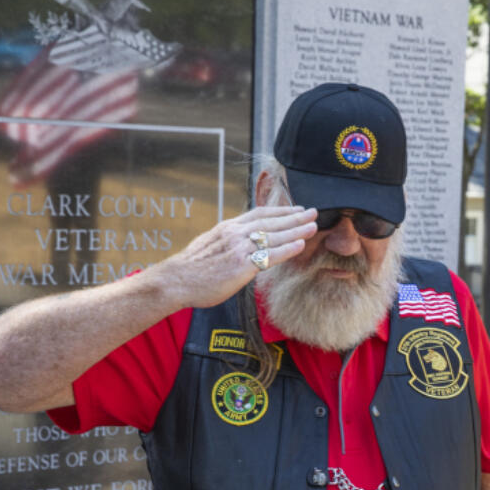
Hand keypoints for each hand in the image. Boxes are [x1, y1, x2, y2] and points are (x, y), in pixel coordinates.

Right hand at [155, 206, 316, 309]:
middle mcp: (236, 234)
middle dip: (295, 216)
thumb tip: (239, 243)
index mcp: (228, 227)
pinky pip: (270, 255)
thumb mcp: (210, 245)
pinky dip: (288, 249)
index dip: (280, 211)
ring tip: (313, 225)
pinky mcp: (242, 266)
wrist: (176, 280)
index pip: (260, 214)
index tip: (296, 209)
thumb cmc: (191, 268)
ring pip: (274, 236)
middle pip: (271, 221)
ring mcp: (240, 249)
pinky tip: (301, 245)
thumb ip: (228, 241)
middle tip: (313, 212)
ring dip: (297, 230)